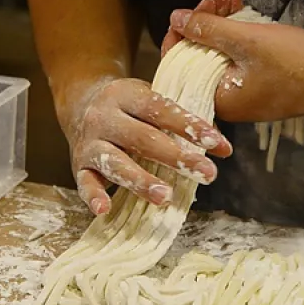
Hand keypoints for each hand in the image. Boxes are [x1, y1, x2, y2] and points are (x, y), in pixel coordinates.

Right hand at [69, 0, 241, 215]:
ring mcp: (90, 141)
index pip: (161, 109)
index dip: (190, 126)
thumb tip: (225, 148)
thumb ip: (184, 120)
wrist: (81, 104)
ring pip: (115, 161)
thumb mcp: (152, 100)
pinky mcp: (78, 164)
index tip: (219, 144)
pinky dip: (93, 196)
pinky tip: (105, 210)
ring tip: (164, 196)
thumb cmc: (131, 108)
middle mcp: (105, 116)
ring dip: (140, 180)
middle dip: (177, 157)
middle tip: (208, 174)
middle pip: (143, 138)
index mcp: (126, 94)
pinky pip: (84, 182)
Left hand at [167, 9, 303, 121]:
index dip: (179, 36)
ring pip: (222, 53)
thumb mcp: (245, 40)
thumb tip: (175, 18)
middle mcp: (230, 101)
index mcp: (219, 99)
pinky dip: (240, 33)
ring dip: (223, 22)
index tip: (187, 11)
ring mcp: (250, 92)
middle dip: (205, 23)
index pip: (180, 68)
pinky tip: (242, 8)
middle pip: (201, 57)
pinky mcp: (266, 82)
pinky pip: (242, 56)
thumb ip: (206, 29)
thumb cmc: (295, 63)